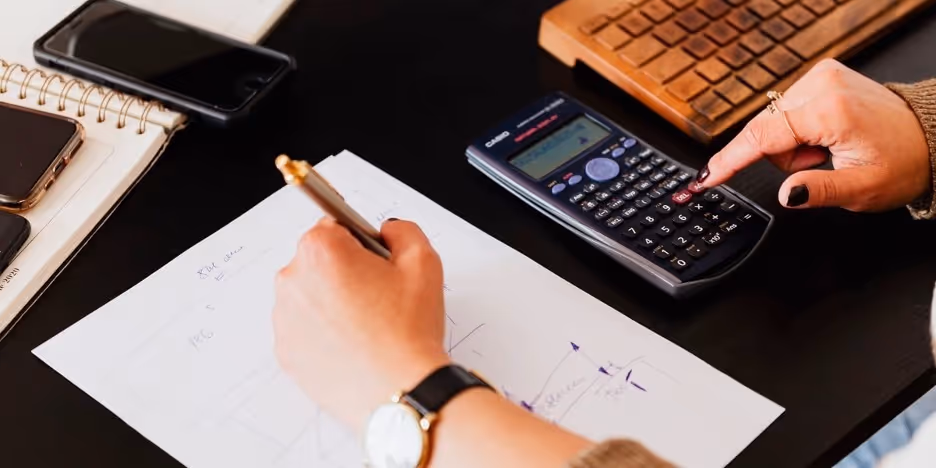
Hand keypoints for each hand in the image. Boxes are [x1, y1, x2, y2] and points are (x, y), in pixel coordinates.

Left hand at [273, 218, 450, 430]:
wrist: (400, 390)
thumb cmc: (408, 331)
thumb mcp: (424, 261)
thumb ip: (402, 231)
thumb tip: (387, 231)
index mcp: (321, 250)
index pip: (333, 225)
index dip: (360, 243)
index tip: (374, 262)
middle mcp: (292, 280)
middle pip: (318, 261)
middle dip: (344, 272)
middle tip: (378, 298)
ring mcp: (285, 319)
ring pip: (309, 296)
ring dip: (332, 303)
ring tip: (367, 326)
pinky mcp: (286, 352)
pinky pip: (304, 330)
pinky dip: (323, 333)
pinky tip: (353, 345)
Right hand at [699, 59, 930, 211]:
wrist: (928, 137)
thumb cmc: (902, 161)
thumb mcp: (863, 190)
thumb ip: (819, 192)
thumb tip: (786, 193)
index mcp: (831, 110)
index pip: (762, 137)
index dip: (730, 161)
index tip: (704, 178)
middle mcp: (822, 85)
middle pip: (765, 131)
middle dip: (783, 156)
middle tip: (821, 164)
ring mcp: (821, 76)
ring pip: (773, 123)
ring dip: (791, 145)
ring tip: (827, 150)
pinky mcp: (821, 76)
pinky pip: (785, 112)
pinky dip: (797, 131)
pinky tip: (824, 136)